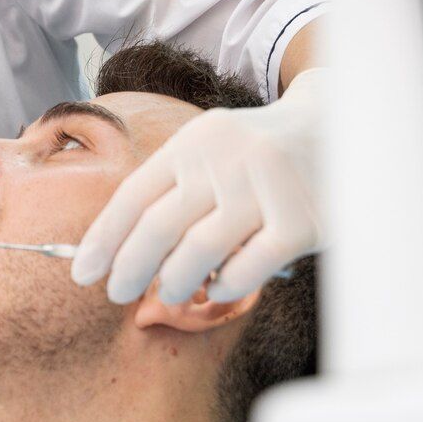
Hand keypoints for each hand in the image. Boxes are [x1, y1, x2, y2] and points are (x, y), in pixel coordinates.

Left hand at [70, 68, 326, 304]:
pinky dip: (225, 286)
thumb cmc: (255, 153)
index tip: (83, 273)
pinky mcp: (302, 222)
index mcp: (193, 143)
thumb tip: (117, 250)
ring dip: (173, 281)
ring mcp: (265, 189)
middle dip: (130, 267)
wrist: (339, 127)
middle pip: (159, 225)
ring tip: (166, 294)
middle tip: (115, 294)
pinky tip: (216, 291)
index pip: (134, 196)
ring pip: (200, 250)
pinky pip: (250, 267)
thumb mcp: (208, 151)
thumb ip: (170, 190)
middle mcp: (225, 161)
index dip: (104, 239)